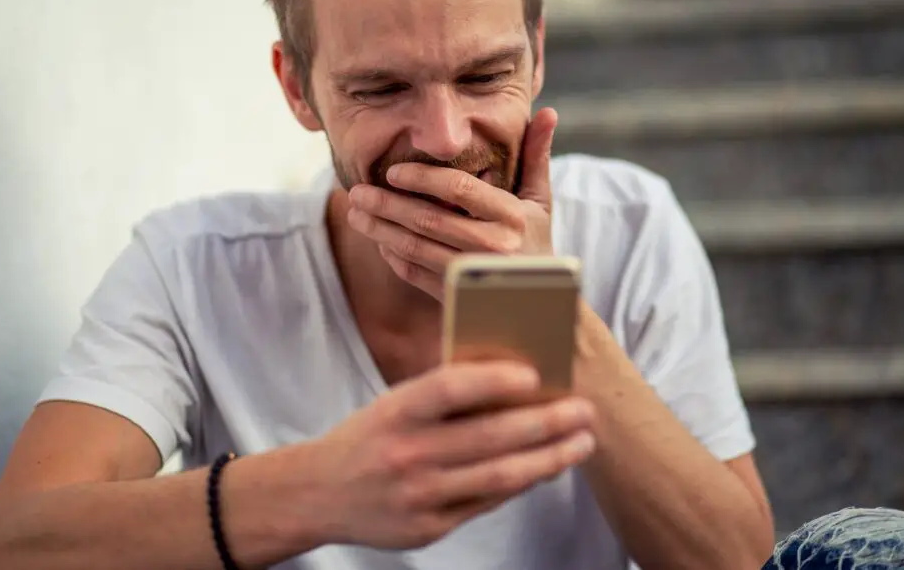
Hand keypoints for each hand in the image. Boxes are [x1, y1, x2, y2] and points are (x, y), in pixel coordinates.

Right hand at [305, 358, 596, 549]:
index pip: (449, 388)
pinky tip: (546, 468)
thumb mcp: (394, 404)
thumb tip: (514, 380)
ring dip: (549, 459)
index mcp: (396, 412)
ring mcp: (419, 496)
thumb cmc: (370, 437)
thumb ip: (442, 396)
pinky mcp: (429, 528)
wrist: (319, 494)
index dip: (493, 380)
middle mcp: (406, 454)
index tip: (535, 374)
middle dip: (546, 423)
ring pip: (498, 476)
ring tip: (582, 442)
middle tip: (584, 410)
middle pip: (488, 437)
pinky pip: (486, 503)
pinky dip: (521, 483)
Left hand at [347, 107, 558, 298]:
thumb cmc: (536, 243)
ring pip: (415, 249)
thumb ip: (536, 157)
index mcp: (512, 217)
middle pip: (428, 220)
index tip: (393, 172)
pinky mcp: (456, 298)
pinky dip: (392, 257)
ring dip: (379, 230)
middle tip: (357, 191)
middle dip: (387, 204)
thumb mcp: (541, 201)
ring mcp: (473, 277)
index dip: (422, 178)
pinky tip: (378, 241)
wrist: (539, 303)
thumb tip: (548, 112)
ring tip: (356, 213)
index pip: (459, 189)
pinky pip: (415, 274)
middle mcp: (493, 247)